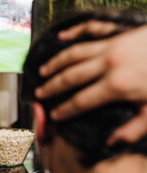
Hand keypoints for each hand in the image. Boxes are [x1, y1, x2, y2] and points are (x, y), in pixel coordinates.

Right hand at [35, 22, 146, 143]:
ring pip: (73, 54)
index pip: (81, 101)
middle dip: (52, 87)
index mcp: (116, 86)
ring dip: (56, 63)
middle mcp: (107, 64)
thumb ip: (133, 129)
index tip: (54, 115)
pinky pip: (90, 30)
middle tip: (39, 93)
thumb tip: (112, 142)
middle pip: (70, 77)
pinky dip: (74, 32)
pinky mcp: (116, 33)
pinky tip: (62, 37)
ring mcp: (110, 46)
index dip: (64, 110)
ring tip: (43, 71)